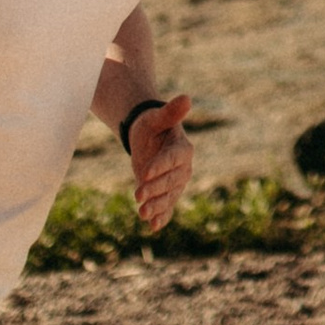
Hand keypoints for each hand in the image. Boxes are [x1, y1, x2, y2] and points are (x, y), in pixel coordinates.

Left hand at [128, 93, 193, 232]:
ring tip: (142, 214)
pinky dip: (161, 217)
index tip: (144, 174)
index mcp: (182, 149)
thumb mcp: (157, 117)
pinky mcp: (167, 194)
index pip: (172, 159)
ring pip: (168, 197)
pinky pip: (167, 208)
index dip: (159, 167)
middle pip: (169, 182)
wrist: (148, 139)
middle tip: (137, 195)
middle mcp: (183, 169)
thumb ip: (170, 112)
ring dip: (156, 207)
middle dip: (154, 190)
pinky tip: (152, 227)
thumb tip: (186, 98)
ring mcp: (176, 184)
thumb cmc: (152, 125)